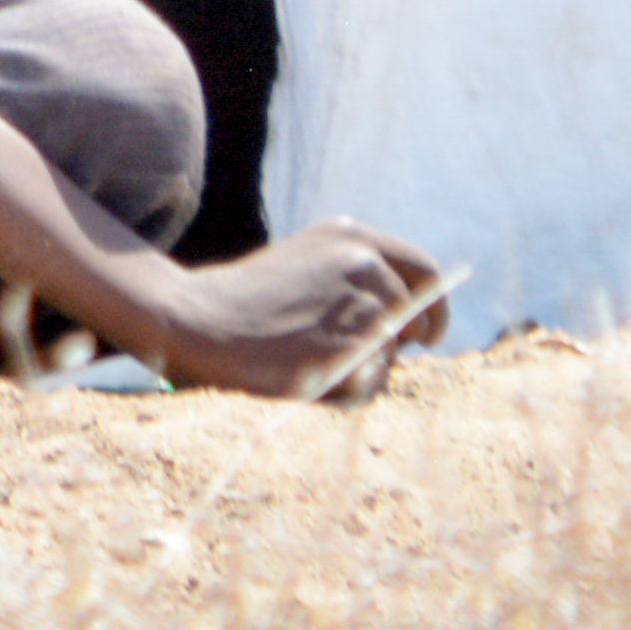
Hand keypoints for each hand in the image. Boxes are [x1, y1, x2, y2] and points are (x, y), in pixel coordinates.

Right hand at [114, 225, 448, 401]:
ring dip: (364, 370)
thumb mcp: (304, 268)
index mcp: (350, 236)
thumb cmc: (246, 304)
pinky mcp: (350, 348)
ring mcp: (360, 304)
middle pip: (416, 314)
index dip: (432, 305)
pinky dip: (349, 393)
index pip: (421, 269)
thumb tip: (406, 323)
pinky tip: (307, 381)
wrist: (198, 321)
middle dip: (403, 341)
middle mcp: (364, 263)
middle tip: (368, 361)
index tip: (426, 333)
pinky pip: (371, 383)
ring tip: (309, 366)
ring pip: (391, 354)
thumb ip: (352, 282)